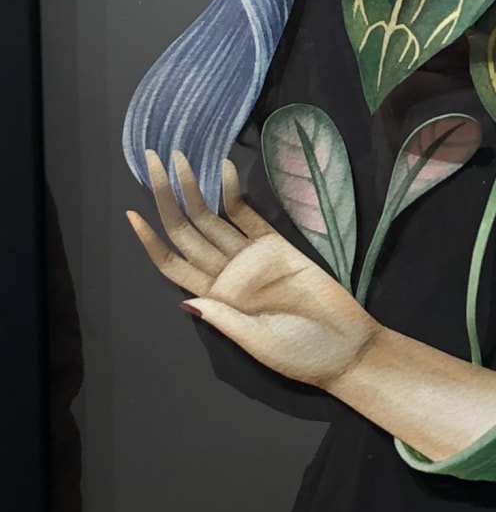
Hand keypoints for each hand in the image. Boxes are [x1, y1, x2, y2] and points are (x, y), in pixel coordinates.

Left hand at [126, 151, 376, 389]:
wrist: (346, 346)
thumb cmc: (301, 353)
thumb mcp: (258, 344)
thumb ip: (224, 318)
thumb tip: (185, 302)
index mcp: (215, 299)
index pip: (173, 263)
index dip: (151, 240)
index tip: (132, 214)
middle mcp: (226, 274)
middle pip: (187, 232)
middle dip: (167, 198)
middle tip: (152, 162)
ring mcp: (250, 257)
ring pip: (212, 218)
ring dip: (193, 189)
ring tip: (178, 158)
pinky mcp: (277, 245)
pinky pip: (248, 216)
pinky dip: (234, 193)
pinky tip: (223, 170)